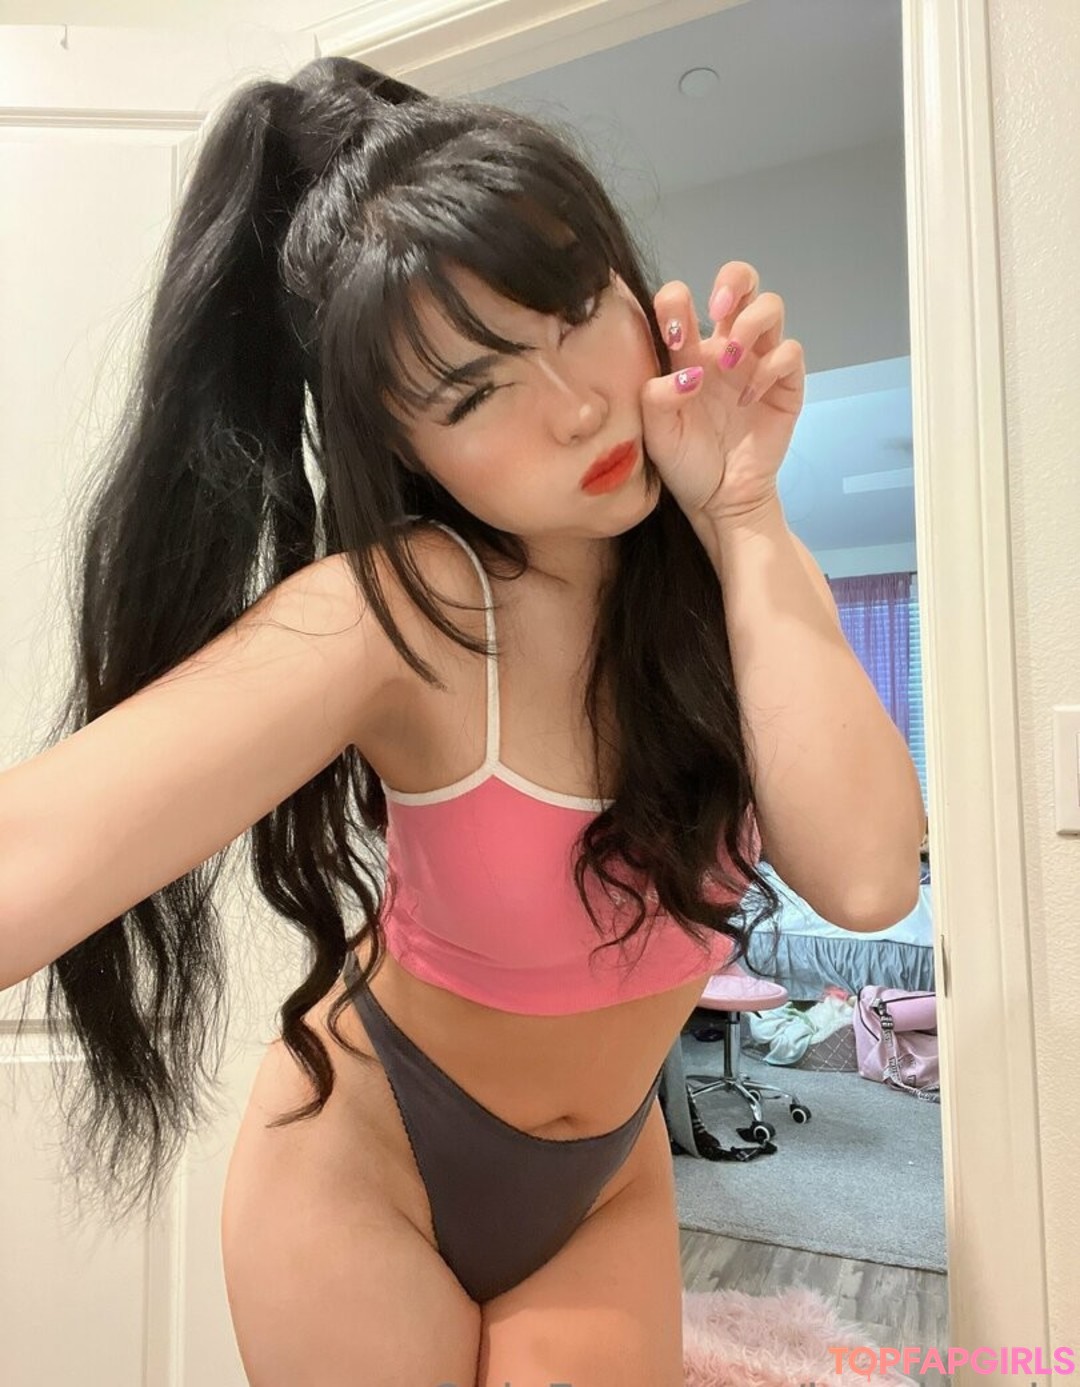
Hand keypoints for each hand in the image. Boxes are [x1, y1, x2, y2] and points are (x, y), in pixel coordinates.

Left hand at [640, 262, 805, 522]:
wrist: (719, 500)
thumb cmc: (684, 463)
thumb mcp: (656, 436)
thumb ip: (656, 399)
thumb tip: (685, 374)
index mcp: (687, 352)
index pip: (683, 300)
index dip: (678, 301)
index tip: (674, 332)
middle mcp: (724, 347)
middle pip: (741, 282)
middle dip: (733, 281)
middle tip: (718, 308)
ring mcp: (757, 362)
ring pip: (770, 307)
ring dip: (752, 323)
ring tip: (731, 361)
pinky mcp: (785, 384)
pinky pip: (789, 353)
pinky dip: (771, 367)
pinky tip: (750, 398)